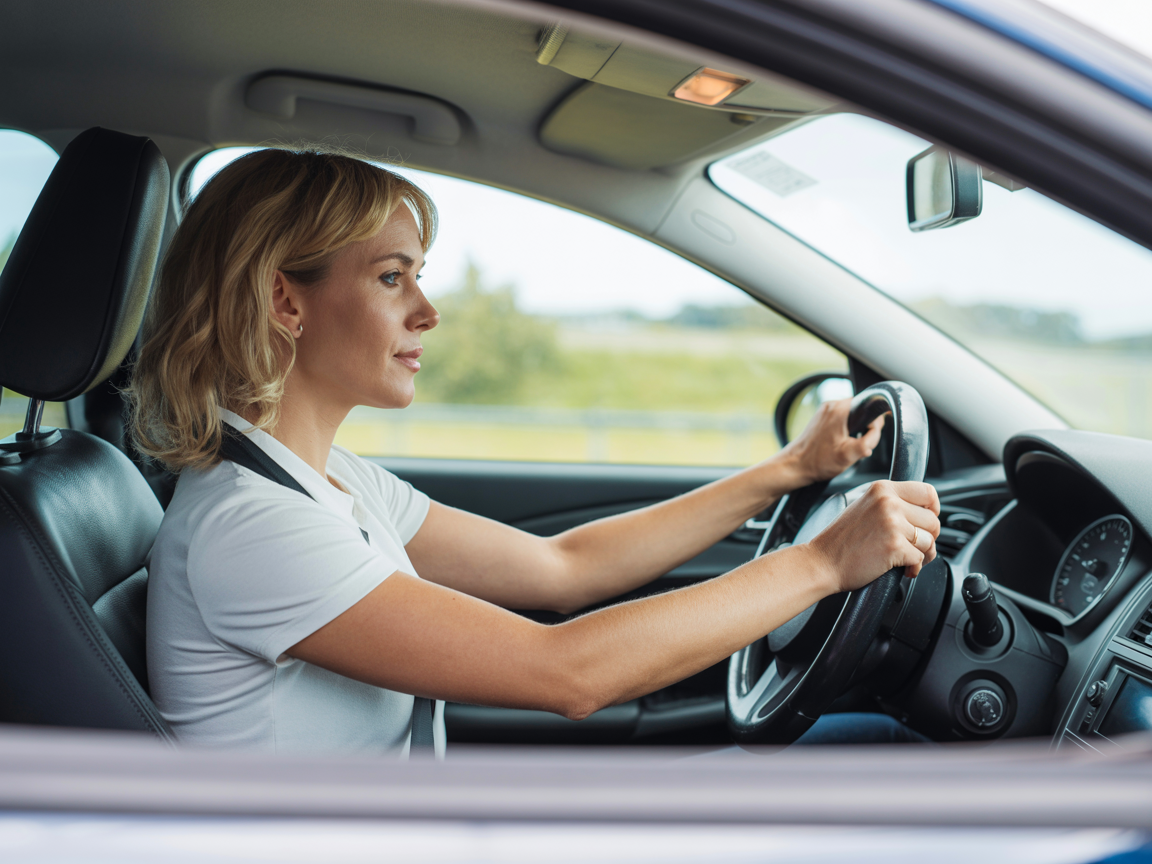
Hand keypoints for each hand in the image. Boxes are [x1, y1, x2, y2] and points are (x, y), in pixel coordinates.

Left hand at [780, 398, 884, 485]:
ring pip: (852, 416)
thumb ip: (870, 440)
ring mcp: (824, 411)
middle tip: (858, 445)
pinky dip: (845, 432)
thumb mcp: (850, 454)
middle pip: (861, 411)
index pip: (869, 406)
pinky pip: (841, 420)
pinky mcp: (821, 419)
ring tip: (848, 446)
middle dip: (865, 428)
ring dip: (855, 431)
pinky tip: (840, 445)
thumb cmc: (818, 461)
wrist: (795, 466)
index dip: (875, 422)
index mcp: (839, 410)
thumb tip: (876, 431)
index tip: (869, 437)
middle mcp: (831, 406)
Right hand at [805, 480, 940, 590]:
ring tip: (906, 558)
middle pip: (933, 520)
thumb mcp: (864, 507)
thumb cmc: (840, 541)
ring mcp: (892, 524)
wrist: (822, 562)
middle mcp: (889, 502)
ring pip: (929, 540)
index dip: (933, 509)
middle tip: (914, 546)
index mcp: (882, 489)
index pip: (927, 492)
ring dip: (922, 554)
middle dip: (928, 537)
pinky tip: (901, 569)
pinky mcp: (895, 546)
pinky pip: (920, 558)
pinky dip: (913, 568)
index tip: (927, 521)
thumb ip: (890, 503)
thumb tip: (923, 512)